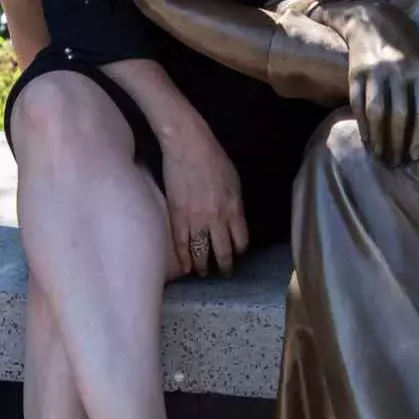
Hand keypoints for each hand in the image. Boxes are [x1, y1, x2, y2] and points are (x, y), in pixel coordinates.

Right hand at [159, 118, 249, 277]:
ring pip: (201, 251)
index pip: (241, 240)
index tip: (236, 256)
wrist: (188, 144)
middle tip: (222, 273)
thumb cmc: (213, 158)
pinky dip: (183, 258)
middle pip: (222, 251)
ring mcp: (196, 218)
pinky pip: (181, 243)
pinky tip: (185, 268)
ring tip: (202, 272)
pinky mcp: (177, 215)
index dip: (239, 251)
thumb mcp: (234, 181)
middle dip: (223, 265)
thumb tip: (235, 221)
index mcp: (234, 208)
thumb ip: (235, 204)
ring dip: (203, 266)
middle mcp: (217, 218)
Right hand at [315, 1, 418, 165]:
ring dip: (379, 137)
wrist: (373, 20)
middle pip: (399, 115)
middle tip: (396, 162)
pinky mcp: (356, 72)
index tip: (416, 156)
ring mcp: (376, 71)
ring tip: (381, 155)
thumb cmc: (406, 46)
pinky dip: (362, 123)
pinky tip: (366, 138)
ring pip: (377, 111)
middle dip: (398, 142)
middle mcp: (399, 72)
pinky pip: (358, 102)